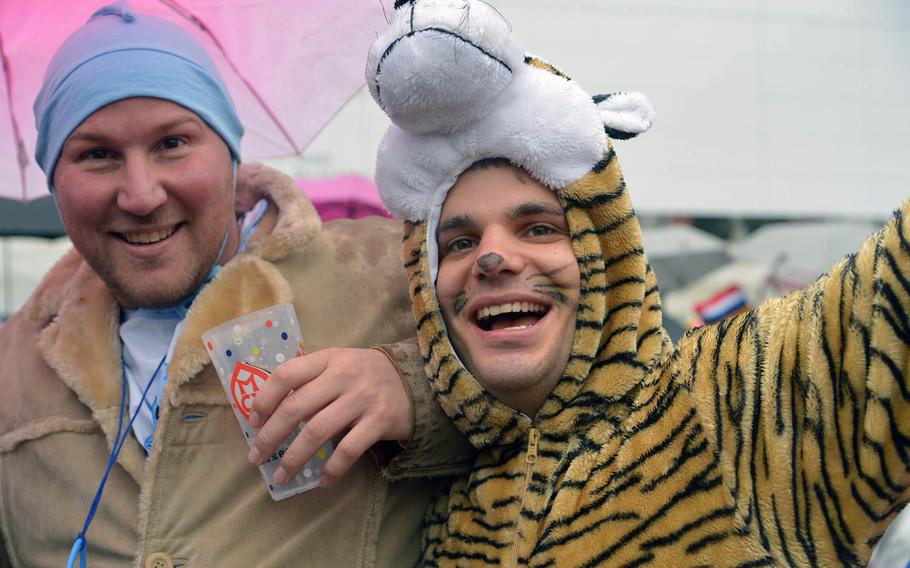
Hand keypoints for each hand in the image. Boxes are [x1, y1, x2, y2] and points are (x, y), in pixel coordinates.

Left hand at [247, 347, 412, 486]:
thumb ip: (311, 379)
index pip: (286, 374)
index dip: (264, 399)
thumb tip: (271, 411)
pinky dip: (332, 469)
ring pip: (317, 432)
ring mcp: (362, 398)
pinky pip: (349, 450)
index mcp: (328, 359)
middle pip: (295, 408)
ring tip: (281, 477)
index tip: (253, 421)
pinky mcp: (380, 420)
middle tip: (257, 458)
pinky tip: (322, 481)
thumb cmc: (366, 375)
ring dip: (294, 458)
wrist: (416, 379)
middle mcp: (343, 375)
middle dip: (270, 437)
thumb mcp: (339, 364)